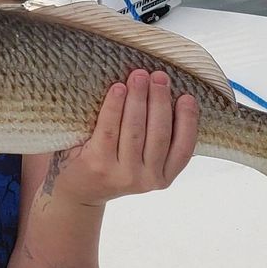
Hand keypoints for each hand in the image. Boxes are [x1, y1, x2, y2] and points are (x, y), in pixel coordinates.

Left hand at [49, 70, 198, 209]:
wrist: (78, 191)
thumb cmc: (113, 165)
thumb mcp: (142, 162)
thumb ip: (157, 139)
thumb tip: (168, 94)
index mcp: (163, 177)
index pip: (183, 148)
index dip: (188, 121)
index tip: (187, 96)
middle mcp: (146, 179)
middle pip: (159, 133)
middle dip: (160, 100)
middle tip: (160, 76)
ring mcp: (122, 174)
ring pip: (135, 129)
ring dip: (139, 98)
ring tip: (139, 76)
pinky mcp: (98, 164)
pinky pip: (109, 128)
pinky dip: (115, 106)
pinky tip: (118, 88)